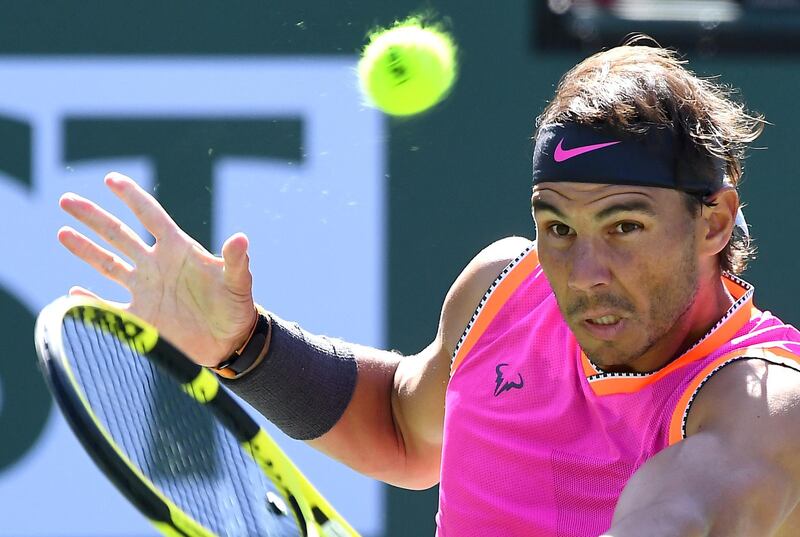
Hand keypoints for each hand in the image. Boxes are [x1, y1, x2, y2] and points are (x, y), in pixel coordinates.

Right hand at [58, 172, 256, 366]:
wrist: (230, 340)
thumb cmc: (237, 306)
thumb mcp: (237, 282)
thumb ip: (235, 261)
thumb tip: (241, 238)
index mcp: (179, 250)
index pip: (151, 216)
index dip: (132, 197)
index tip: (111, 179)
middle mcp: (156, 265)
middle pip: (119, 235)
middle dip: (93, 217)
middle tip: (67, 199)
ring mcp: (146, 290)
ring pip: (108, 265)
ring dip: (85, 250)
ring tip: (62, 232)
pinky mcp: (141, 318)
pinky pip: (109, 309)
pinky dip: (90, 302)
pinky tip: (72, 293)